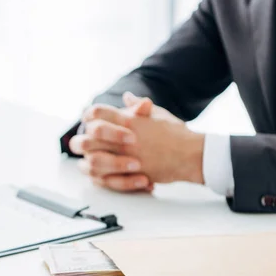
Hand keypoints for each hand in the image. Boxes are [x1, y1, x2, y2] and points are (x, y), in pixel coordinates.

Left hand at [70, 92, 204, 191]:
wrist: (191, 155)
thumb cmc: (176, 134)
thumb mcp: (157, 114)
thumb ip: (138, 107)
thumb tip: (127, 97)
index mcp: (128, 120)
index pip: (95, 112)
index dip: (89, 116)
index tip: (90, 122)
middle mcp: (123, 138)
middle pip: (87, 137)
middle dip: (84, 141)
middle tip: (88, 144)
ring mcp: (125, 157)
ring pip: (91, 160)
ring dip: (89, 161)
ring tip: (92, 160)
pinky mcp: (129, 175)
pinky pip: (103, 179)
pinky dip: (99, 178)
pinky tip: (101, 175)